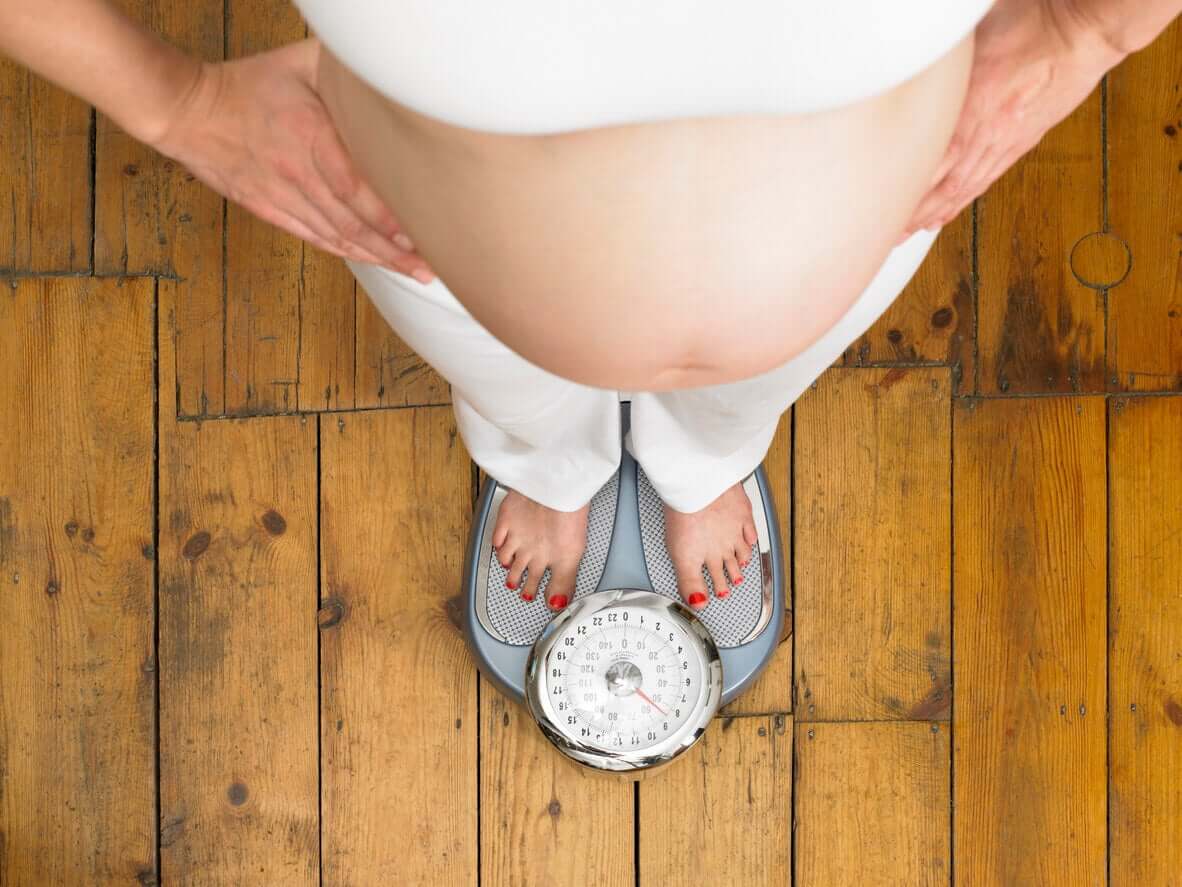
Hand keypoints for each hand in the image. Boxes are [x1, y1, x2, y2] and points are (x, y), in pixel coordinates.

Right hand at [149, 37, 436, 279]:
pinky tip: (373, 262)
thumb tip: (386, 74)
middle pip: (351, 221)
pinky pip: (315, 238)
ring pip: (336, 236)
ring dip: (377, 258)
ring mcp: (281, 196)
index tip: (418, 232)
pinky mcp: (269, 210)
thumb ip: (343, 75)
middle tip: (429, 266)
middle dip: (394, 249)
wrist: (189, 112)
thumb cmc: (250, 85)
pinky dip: (347, 253)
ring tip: (412, 272)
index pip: (353, 185)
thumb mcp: (299, 64)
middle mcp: (296, 172)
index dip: (386, 215)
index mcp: (308, 134)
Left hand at [901, 0, 1127, 237]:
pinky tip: (947, 212)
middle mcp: (988, 134)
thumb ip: (942, 65)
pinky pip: (985, 179)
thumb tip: (914, 60)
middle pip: (943, 186)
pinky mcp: (1020, 143)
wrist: (1081, 33)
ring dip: (935, 213)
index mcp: (973, 109)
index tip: (882, 202)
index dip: (905, 188)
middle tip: (890, 232)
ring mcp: (1005, 142)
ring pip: (963, 188)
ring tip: (911, 230)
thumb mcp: (974, 39)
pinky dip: (961, 200)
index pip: (930, 161)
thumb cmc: (1034, 25)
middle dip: (914, 213)